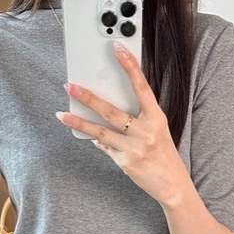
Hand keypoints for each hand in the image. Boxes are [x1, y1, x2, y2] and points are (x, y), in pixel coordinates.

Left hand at [55, 42, 189, 207]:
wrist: (172, 185)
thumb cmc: (163, 154)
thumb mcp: (157, 130)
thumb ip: (139, 118)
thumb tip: (110, 109)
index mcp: (156, 118)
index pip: (142, 87)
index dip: (130, 67)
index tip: (118, 49)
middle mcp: (145, 131)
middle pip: (111, 111)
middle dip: (88, 98)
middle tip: (70, 87)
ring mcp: (134, 148)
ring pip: (100, 132)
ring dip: (79, 122)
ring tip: (61, 115)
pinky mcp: (125, 163)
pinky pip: (105, 147)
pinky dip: (98, 141)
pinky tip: (92, 137)